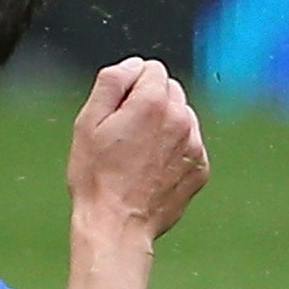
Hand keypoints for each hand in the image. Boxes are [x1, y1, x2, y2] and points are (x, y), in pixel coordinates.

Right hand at [66, 58, 209, 248]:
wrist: (117, 224)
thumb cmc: (96, 174)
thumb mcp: (87, 121)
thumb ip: (111, 81)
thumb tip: (133, 65)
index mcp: (153, 103)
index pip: (151, 69)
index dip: (129, 84)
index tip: (115, 109)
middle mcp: (182, 120)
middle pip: (169, 89)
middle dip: (149, 101)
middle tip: (124, 131)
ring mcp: (195, 146)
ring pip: (182, 116)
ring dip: (163, 124)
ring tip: (137, 152)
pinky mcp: (201, 168)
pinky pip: (189, 143)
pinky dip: (173, 149)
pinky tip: (152, 168)